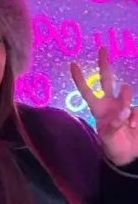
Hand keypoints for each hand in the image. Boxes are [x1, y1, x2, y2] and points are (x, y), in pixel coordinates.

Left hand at [71, 47, 137, 167]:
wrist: (130, 155)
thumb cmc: (113, 146)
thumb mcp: (109, 138)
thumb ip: (114, 125)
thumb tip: (123, 113)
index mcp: (98, 109)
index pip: (86, 91)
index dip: (80, 79)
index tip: (73, 64)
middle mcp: (110, 103)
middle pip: (106, 79)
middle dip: (104, 63)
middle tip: (102, 48)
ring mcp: (124, 105)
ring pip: (126, 94)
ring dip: (126, 101)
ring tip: (127, 121)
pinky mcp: (136, 110)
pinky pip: (137, 110)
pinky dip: (136, 120)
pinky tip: (134, 127)